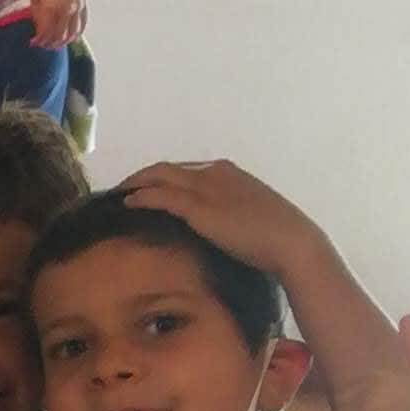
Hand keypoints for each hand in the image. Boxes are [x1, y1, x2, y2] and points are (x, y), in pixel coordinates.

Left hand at [28, 0, 87, 52]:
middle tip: (43, 45)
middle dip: (50, 44)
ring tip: (55, 43)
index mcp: (51, 8)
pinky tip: (72, 37)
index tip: (33, 42)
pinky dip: (77, 33)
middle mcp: (66, 10)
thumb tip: (39, 27)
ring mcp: (77, 7)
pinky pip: (83, 24)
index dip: (39, 41)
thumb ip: (36, 12)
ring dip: (63, 42)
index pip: (45, 33)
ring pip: (72, 34)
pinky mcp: (84, 3)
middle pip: (59, 36)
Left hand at [120, 157, 317, 285]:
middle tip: (123, 189)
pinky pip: (160, 195)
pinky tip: (128, 203)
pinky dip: (141, 197)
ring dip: (135, 184)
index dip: (161, 177)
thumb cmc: (274, 236)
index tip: (146, 187)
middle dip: (142, 176)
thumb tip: (214, 223)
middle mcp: (214, 173)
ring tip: (118, 195)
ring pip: (158, 176)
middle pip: (166, 168)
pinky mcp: (198, 207)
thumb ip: (228, 212)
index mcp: (227, 172)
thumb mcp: (248, 214)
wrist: (291, 242)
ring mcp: (205, 187)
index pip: (184, 169)